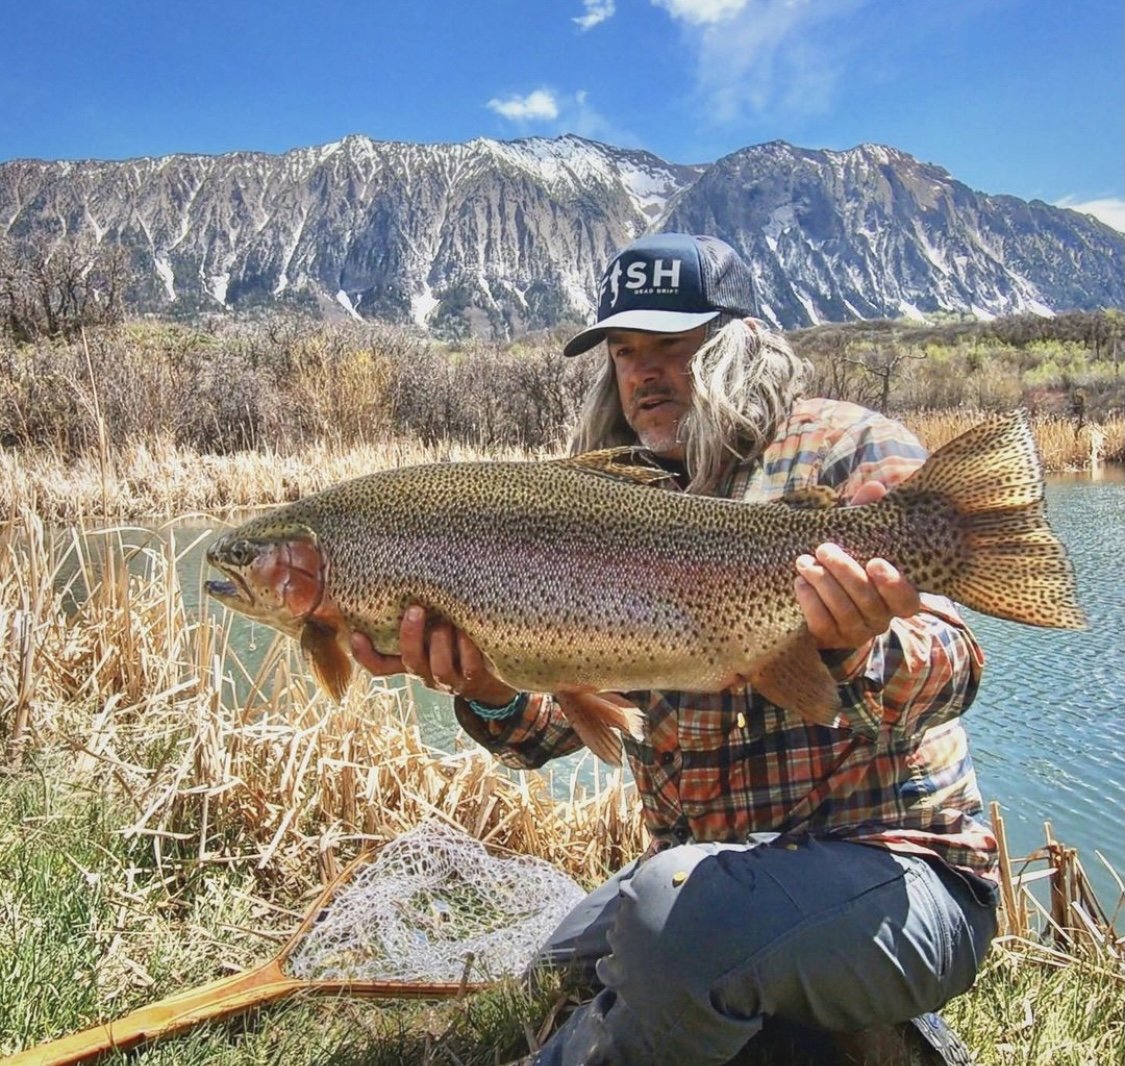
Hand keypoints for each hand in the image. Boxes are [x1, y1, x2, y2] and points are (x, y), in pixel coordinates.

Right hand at [350, 606, 517, 705]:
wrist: (495, 669)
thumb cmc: (458, 635)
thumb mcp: (435, 624)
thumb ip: (418, 608)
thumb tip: (407, 565)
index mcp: (411, 660)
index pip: (380, 666)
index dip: (365, 654)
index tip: (356, 634)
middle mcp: (427, 672)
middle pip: (410, 661)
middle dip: (411, 636)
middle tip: (416, 610)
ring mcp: (450, 680)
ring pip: (439, 668)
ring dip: (442, 642)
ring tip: (448, 621)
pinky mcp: (474, 679)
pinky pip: (468, 667)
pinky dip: (467, 647)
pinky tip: (468, 630)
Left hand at [793, 480, 921, 650]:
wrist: (820, 600)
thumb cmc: (848, 562)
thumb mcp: (858, 539)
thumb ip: (867, 515)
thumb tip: (875, 487)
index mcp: (896, 596)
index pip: (907, 600)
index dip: (894, 585)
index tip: (874, 562)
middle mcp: (881, 618)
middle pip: (868, 602)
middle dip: (845, 573)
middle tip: (823, 549)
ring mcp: (856, 631)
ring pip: (844, 612)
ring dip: (822, 583)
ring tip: (803, 562)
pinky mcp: (831, 638)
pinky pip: (822, 624)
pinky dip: (809, 601)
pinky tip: (800, 582)